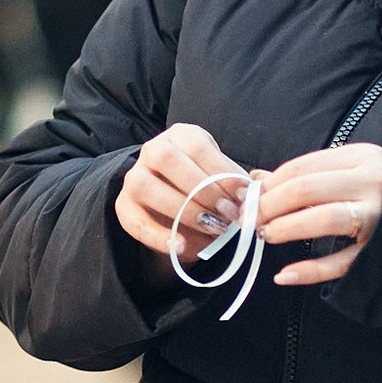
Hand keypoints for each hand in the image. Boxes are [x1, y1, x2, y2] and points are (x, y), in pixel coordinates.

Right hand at [114, 124, 252, 263]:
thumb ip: (239, 184)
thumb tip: (258, 189)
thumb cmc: (207, 189)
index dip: (222, 172)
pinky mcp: (123, 206)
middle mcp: (153, 150)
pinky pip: (134, 221)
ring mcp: (134, 177)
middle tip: (228, 214)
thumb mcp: (224, 180)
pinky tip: (180, 246)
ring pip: (147, 187)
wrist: (176, 210)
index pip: (198, 147)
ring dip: (183, 210)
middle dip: (203, 190)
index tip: (243, 196)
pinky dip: (158, 236)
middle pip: (168, 160)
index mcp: (181, 136)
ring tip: (212, 229)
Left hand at [255, 144, 381, 287]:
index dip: (269, 183)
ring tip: (266, 236)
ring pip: (323, 219)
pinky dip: (309, 271)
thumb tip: (256, 179)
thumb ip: (308, 174)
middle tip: (250, 220)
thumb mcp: (352, 170)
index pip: (302, 166)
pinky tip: (284, 275)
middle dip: (269, 206)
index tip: (249, 198)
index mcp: (362, 158)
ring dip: (286, 229)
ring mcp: (379, 218)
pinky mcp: (381, 251)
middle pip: (306, 189)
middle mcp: (372, 183)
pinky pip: (341, 263)